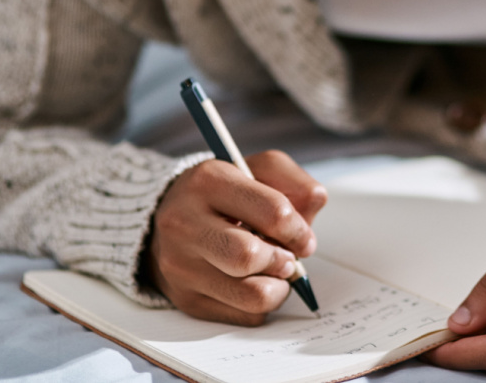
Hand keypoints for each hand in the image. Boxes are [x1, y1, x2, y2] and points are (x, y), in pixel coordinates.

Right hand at [143, 150, 326, 324]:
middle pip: (250, 257)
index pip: (272, 211)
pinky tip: (253, 283)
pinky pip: (244, 316)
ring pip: (251, 295)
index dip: (299, 230)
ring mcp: (180, 265)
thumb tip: (315, 202)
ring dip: (278, 287)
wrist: (170, 219)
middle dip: (284, 260)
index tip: (303, 237)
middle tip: (288, 257)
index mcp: (208, 181)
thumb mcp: (257, 169)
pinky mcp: (186, 298)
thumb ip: (293, 180)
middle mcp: (185, 223)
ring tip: (275, 272)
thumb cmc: (224, 195)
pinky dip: (261, 304)